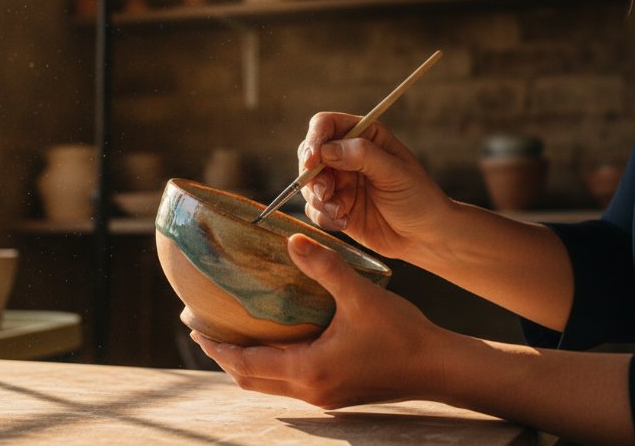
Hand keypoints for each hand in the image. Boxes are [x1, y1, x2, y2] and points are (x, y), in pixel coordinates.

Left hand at [191, 234, 447, 408]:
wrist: (440, 368)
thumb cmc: (403, 333)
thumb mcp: (360, 295)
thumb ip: (325, 266)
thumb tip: (293, 238)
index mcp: (309, 370)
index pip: (246, 363)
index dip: (217, 346)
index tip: (194, 328)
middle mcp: (311, 390)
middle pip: (250, 380)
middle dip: (224, 356)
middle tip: (203, 329)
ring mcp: (324, 397)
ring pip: (268, 386)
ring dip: (245, 364)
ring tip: (229, 335)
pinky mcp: (336, 394)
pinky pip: (288, 384)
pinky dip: (269, 367)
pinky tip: (272, 343)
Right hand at [297, 112, 450, 260]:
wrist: (425, 236)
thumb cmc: (419, 198)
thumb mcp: (395, 173)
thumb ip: (362, 156)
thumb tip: (327, 149)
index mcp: (364, 136)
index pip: (325, 125)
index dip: (314, 140)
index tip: (311, 161)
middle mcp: (347, 156)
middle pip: (309, 155)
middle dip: (312, 176)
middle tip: (326, 193)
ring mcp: (339, 182)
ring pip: (308, 184)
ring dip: (318, 200)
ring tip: (341, 213)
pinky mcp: (334, 207)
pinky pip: (313, 209)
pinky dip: (323, 217)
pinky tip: (345, 222)